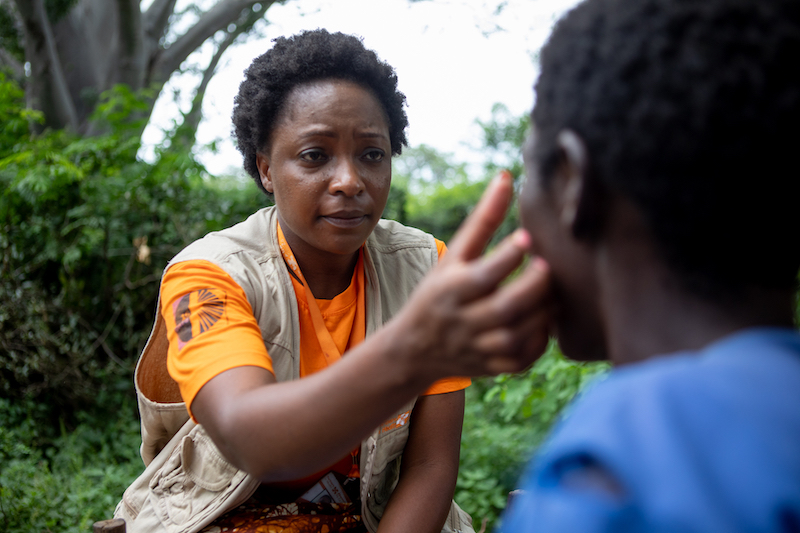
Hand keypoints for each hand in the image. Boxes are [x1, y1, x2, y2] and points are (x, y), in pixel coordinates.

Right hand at [389, 171, 552, 381]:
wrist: (414, 348)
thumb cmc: (438, 291)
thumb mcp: (454, 255)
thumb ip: (483, 219)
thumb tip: (508, 176)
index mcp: (451, 289)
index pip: (484, 275)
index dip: (509, 256)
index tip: (528, 237)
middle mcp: (463, 322)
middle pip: (506, 309)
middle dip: (534, 286)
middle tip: (549, 266)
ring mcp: (478, 349)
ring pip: (518, 336)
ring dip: (543, 313)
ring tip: (553, 291)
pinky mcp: (491, 368)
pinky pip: (523, 359)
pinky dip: (540, 342)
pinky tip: (545, 319)